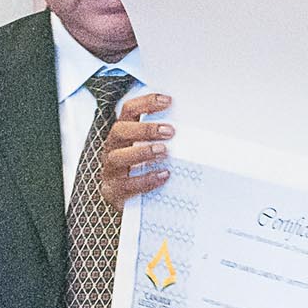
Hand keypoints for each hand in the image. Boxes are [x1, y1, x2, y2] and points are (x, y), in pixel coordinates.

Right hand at [99, 93, 173, 209]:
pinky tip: (164, 175)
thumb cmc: (147, 171)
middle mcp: (113, 149)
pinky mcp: (113, 191)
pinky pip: (126, 185)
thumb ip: (166, 139)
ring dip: (142, 152)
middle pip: (120, 131)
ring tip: (164, 151)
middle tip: (170, 131)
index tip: (168, 101)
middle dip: (145, 129)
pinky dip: (146, 179)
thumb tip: (197, 129)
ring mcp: (110, 170)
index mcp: (124, 134)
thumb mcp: (155, 151)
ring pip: (117, 157)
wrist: (134, 206)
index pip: (129, 111)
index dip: (146, 103)